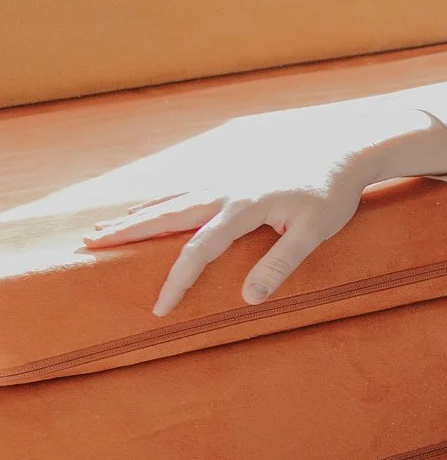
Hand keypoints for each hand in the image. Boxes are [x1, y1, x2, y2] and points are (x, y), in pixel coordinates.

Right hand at [83, 108, 446, 315]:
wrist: (344, 151)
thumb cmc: (332, 195)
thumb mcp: (315, 232)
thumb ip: (281, 263)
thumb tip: (248, 297)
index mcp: (245, 205)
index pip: (200, 249)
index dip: (177, 280)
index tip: (159, 308)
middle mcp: (226, 188)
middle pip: (167, 213)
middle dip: (128, 230)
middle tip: (89, 244)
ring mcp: (225, 177)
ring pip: (171, 198)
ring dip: (137, 215)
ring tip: (102, 230)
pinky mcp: (230, 173)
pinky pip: (186, 190)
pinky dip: (160, 202)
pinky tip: (146, 213)